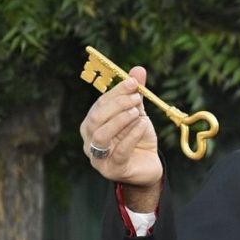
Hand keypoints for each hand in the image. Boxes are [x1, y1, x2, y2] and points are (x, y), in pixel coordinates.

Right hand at [80, 66, 162, 188]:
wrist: (149, 166)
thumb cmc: (139, 138)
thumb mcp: (138, 114)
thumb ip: (135, 94)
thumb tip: (139, 69)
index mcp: (92, 123)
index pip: (99, 104)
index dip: (116, 92)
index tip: (133, 82)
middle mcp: (90, 139)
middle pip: (96, 118)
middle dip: (117, 105)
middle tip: (136, 99)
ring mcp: (98, 157)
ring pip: (101, 135)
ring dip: (120, 120)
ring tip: (138, 112)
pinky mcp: (112, 170)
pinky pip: (119, 152)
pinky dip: (131, 136)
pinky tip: (143, 126)